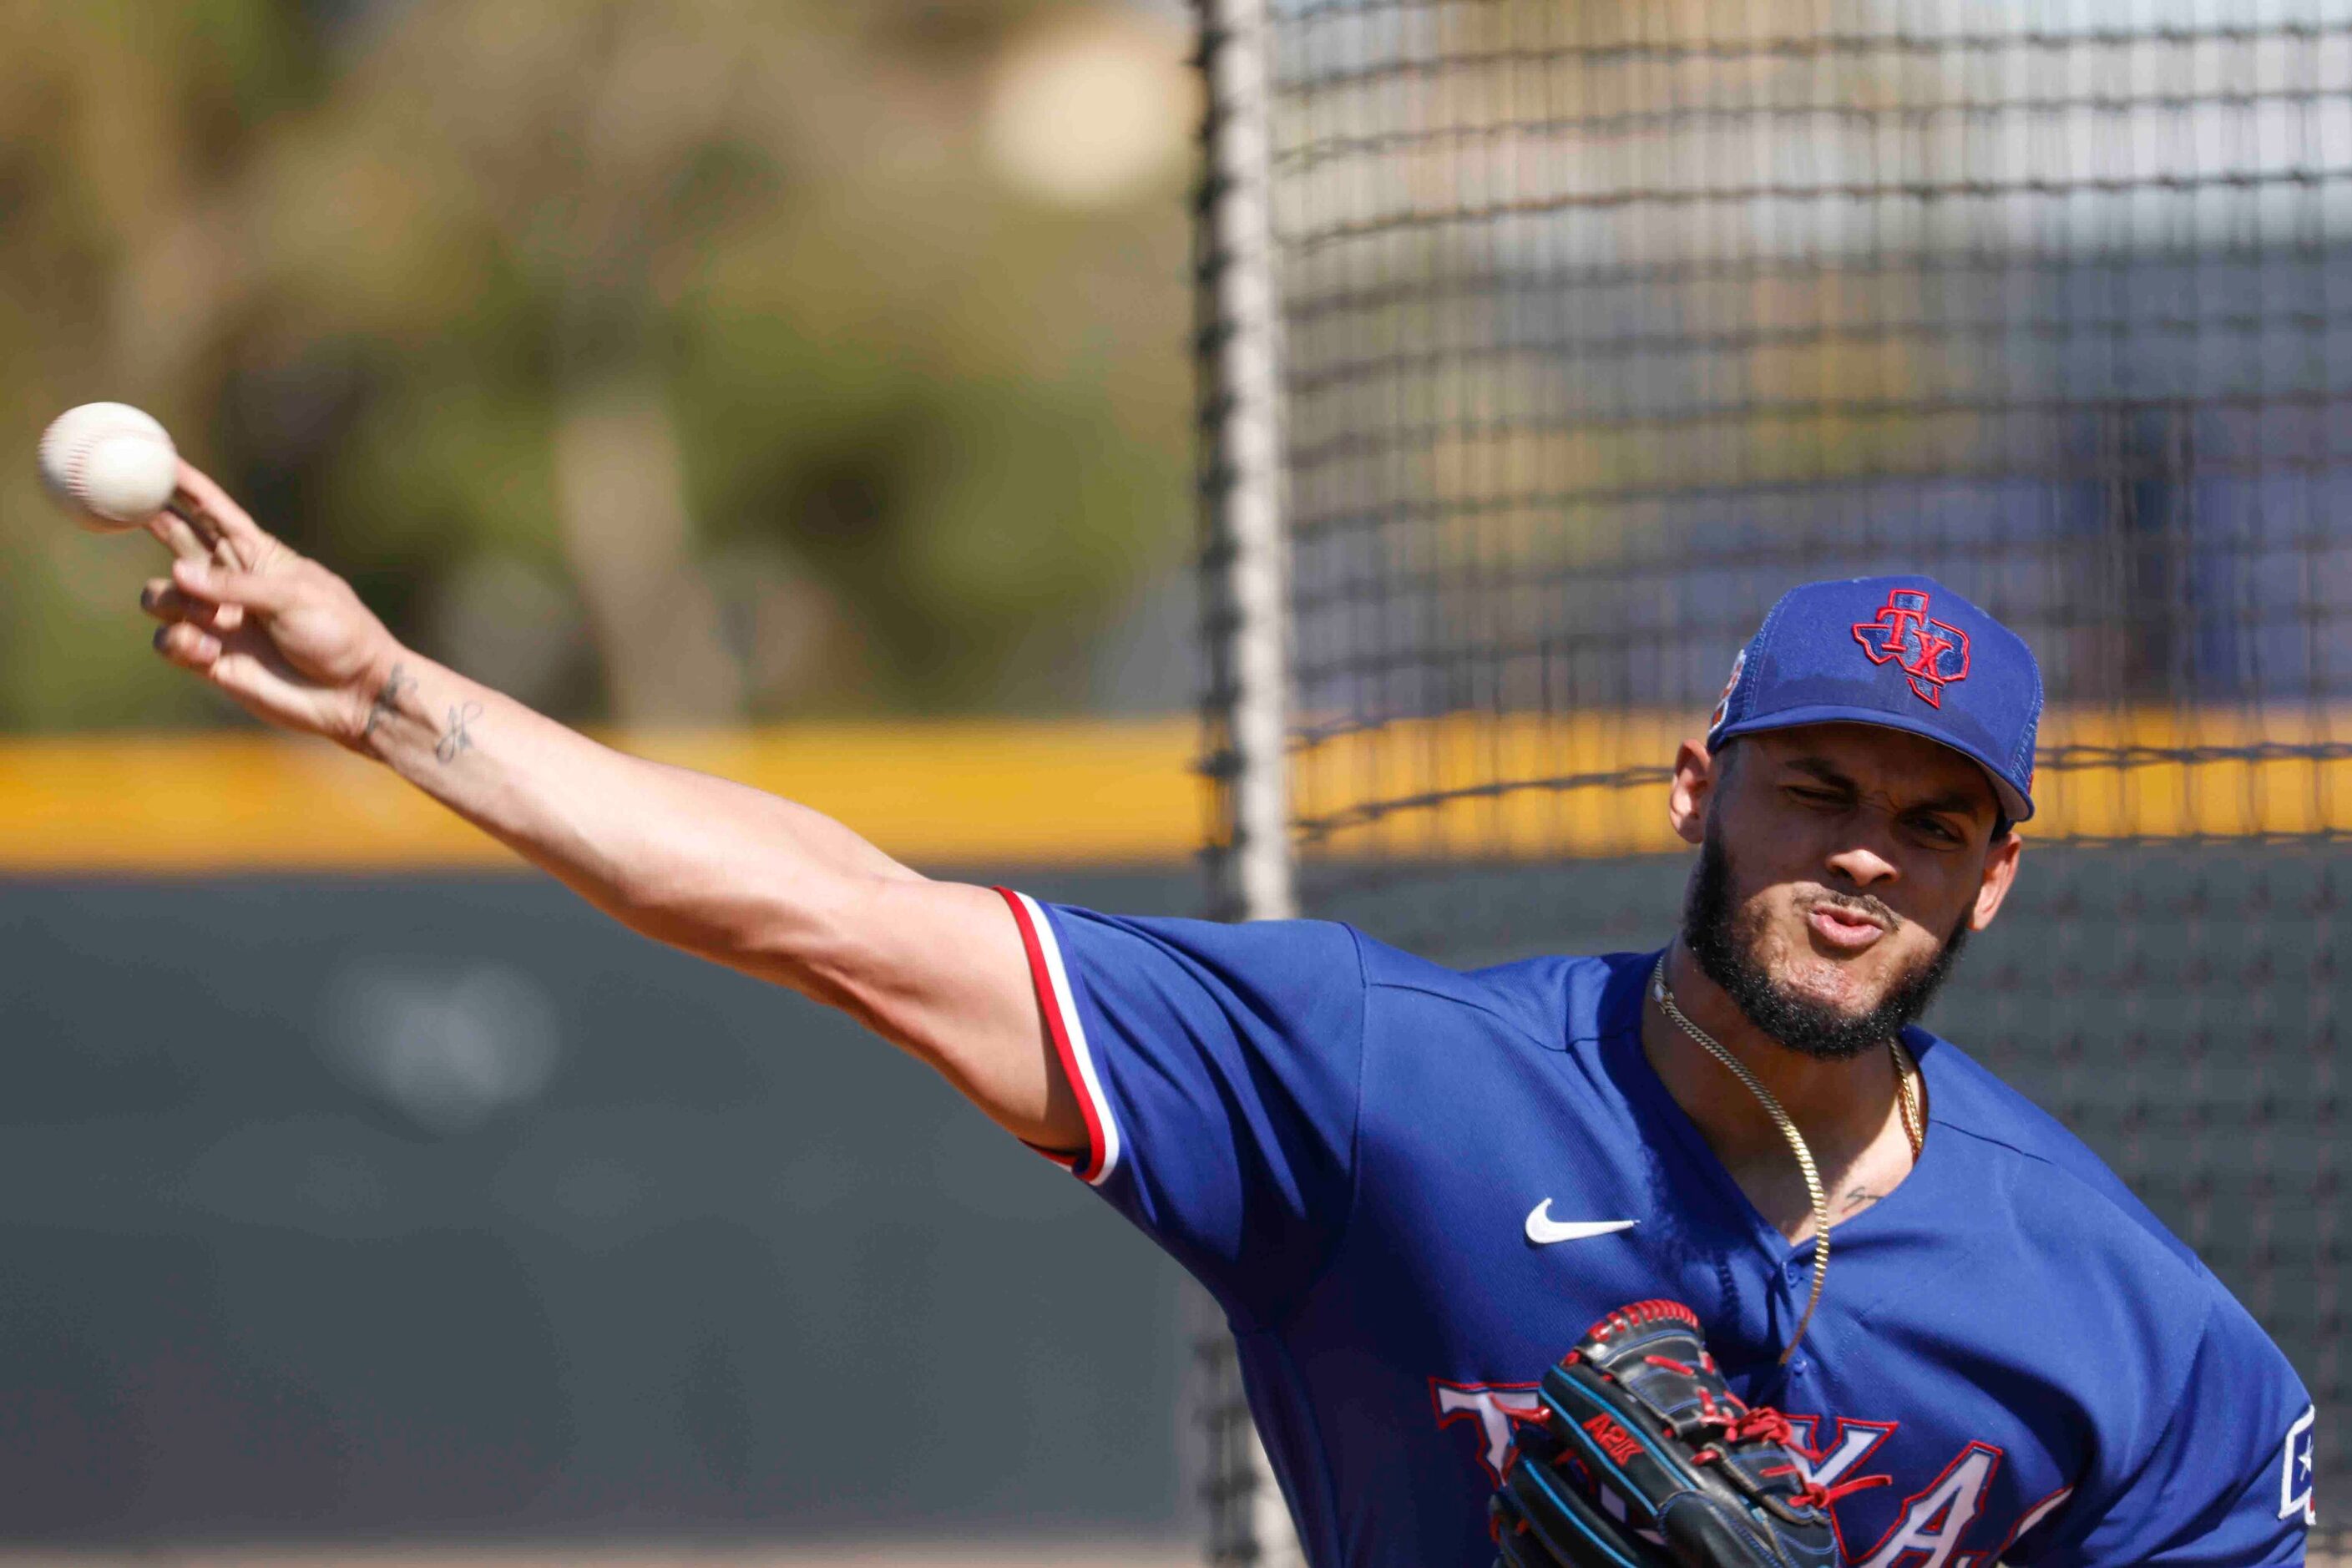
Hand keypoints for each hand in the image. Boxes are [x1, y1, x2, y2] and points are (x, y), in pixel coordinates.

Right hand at [140, 461, 404, 750]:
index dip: (183, 484)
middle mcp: (229, 581)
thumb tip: (177, 573)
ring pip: (159, 594)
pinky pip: (167, 639)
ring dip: (172, 601)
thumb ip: (235, 586)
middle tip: (118, 504)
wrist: (351, 695)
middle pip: (175, 540)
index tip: (154, 456)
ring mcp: (216, 618)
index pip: (212, 511)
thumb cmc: (338, 635)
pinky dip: (180, 643)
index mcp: (257, 555)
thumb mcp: (294, 599)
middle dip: (148, 521)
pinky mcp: (207, 655)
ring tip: (211, 620)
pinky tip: (209, 653)